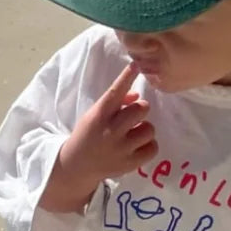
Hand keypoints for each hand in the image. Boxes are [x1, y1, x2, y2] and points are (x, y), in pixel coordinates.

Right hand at [40, 63, 156, 212]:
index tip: (136, 65)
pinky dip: (148, 146)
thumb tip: (137, 96)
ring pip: (150, 129)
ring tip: (134, 134)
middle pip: (141, 109)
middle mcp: (111, 131)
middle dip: (141, 109)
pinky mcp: (130, 163)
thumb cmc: (89, 134)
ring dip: (145, 129)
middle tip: (134, 116)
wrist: (78, 165)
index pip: (115, 92)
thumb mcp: (95, 115)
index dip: (126, 77)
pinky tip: (137, 146)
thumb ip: (116, 104)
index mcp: (99, 115)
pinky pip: (153, 148)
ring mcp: (121, 149)